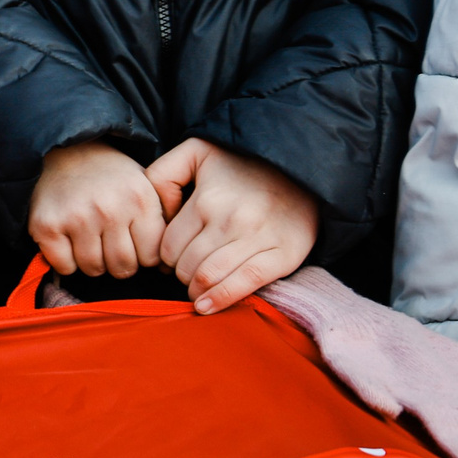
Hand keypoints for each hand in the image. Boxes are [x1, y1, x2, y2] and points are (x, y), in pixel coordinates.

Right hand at [29, 141, 169, 277]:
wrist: (65, 150)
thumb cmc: (110, 176)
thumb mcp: (146, 186)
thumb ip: (161, 222)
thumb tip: (168, 268)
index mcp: (140, 199)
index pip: (151, 257)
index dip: (142, 255)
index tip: (132, 243)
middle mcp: (110, 209)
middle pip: (123, 268)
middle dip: (118, 262)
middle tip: (109, 243)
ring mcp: (77, 217)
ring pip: (94, 269)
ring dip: (92, 262)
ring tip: (89, 240)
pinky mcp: (48, 225)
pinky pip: (65, 267)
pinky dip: (66, 261)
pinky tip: (68, 241)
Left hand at [147, 138, 318, 311]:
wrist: (304, 169)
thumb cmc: (242, 165)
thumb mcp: (198, 152)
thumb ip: (163, 172)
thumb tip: (153, 209)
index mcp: (207, 200)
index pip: (168, 246)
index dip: (165, 258)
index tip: (172, 258)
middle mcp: (231, 220)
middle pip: (186, 266)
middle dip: (180, 274)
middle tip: (186, 272)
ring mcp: (259, 238)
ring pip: (209, 278)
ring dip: (196, 290)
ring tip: (195, 289)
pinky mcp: (283, 255)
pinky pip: (245, 284)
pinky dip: (221, 300)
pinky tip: (206, 306)